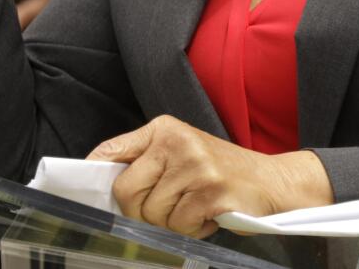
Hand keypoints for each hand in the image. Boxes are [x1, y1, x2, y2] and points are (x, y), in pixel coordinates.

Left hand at [88, 116, 332, 236]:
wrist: (271, 180)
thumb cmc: (220, 171)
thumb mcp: (181, 153)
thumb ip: (146, 162)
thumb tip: (101, 185)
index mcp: (163, 129)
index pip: (111, 152)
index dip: (93, 175)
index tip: (88, 192)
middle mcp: (176, 141)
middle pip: (125, 192)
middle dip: (140, 212)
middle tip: (167, 208)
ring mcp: (194, 165)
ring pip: (151, 214)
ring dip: (171, 222)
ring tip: (195, 206)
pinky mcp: (209, 190)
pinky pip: (178, 226)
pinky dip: (191, 229)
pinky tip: (208, 213)